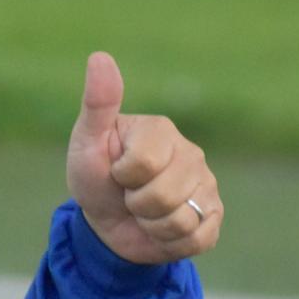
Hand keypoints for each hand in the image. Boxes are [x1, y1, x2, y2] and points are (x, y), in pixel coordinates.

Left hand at [66, 52, 221, 263]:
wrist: (107, 224)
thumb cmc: (96, 178)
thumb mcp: (87, 143)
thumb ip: (98, 105)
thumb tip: (99, 57)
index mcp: (161, 131)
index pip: (144, 164)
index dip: (123, 176)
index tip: (117, 171)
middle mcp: (191, 153)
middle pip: (163, 195)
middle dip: (136, 205)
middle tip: (130, 196)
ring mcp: (206, 186)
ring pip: (179, 219)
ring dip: (151, 226)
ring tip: (145, 213)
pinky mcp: (212, 217)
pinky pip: (196, 238)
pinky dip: (170, 242)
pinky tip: (162, 229)